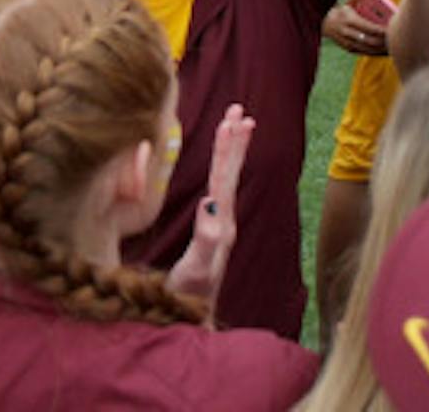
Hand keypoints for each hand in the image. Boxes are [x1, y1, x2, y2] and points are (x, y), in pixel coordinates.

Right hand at [166, 105, 254, 319]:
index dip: (226, 149)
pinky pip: (218, 189)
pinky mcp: (213, 230)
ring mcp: (221, 225)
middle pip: (229, 173)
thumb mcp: (195, 269)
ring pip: (226, 179)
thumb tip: (210, 204)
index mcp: (221, 225)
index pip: (223, 178)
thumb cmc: (189, 298)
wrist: (194, 320)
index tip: (231, 120)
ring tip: (236, 123)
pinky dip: (220, 169)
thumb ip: (206, 240)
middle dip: (233, 140)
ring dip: (230, 150)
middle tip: (239, 109)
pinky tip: (220, 164)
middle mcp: (225, 221)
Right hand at [323, 2, 388, 55]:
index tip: (391, 30)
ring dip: (381, 49)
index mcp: (349, 20)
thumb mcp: (348, 2)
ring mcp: (348, 42)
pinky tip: (384, 51)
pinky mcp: (349, 49)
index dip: (381, 31)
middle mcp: (348, 32)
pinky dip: (376, 53)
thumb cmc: (341, 12)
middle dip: (383, 41)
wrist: (324, 24)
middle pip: (370, 40)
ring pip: (368, 49)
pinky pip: (365, 52)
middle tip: (395, 39)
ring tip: (392, 47)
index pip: (368, 27)